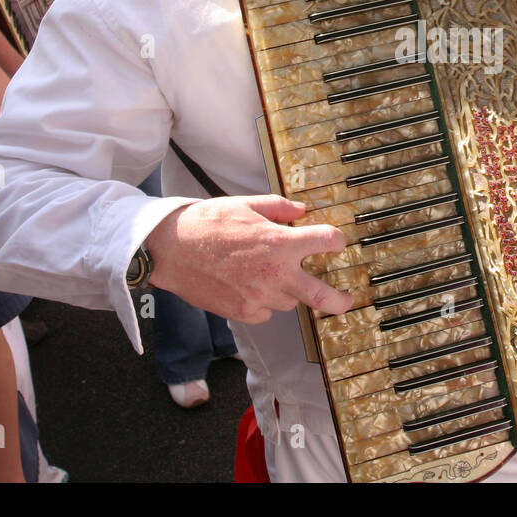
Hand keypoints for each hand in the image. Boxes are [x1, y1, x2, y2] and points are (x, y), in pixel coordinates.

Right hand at [145, 195, 350, 324]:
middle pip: (321, 296)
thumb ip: (279, 208)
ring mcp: (259, 297)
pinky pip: (265, 312)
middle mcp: (275, 274)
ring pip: (288, 301)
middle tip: (346, 301)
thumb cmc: (207, 223)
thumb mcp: (247, 204)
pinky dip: (263, 302)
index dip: (335, 240)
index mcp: (280, 244)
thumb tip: (301, 211)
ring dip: (287, 290)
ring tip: (267, 275)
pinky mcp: (242, 312)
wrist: (170, 248)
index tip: (335, 242)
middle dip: (339, 301)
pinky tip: (247, 285)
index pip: (326, 242)